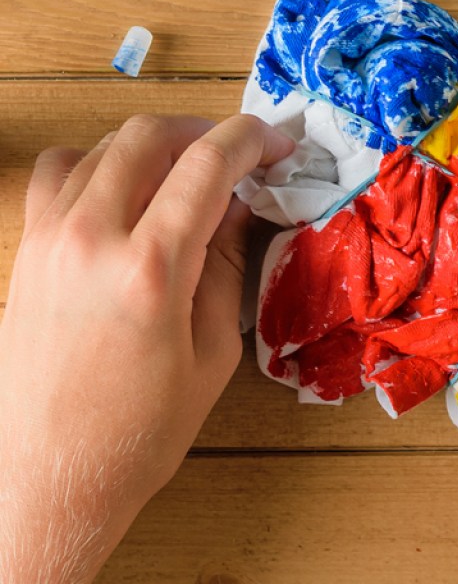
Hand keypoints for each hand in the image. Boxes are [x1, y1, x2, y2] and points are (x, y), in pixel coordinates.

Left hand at [0, 114, 292, 583]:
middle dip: (205, 132)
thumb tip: (241, 204)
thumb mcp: (212, 350)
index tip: (278, 144)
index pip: (207, 163)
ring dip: (155, 146)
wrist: (49, 480)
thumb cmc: (140, 431)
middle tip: (239, 156)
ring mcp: (49, 239)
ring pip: (103, 145)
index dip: (252, 139)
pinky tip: (124, 193)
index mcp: (150, 269)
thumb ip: (228, 263)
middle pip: (150, 135)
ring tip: (186, 174)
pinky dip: (97, 164)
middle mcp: (91, 238)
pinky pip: (58, 173)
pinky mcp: (26, 251)